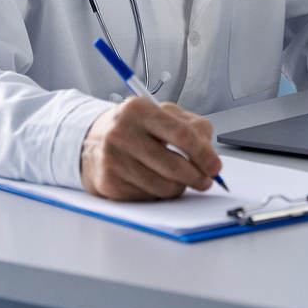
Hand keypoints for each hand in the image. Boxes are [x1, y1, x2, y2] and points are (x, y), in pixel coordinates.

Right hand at [80, 98, 221, 199]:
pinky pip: (148, 197)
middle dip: (196, 177)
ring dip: (179, 187)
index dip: (203, 154)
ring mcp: (113, 159)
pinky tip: (155, 182)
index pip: (181, 134)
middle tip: (205, 181)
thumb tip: (210, 154)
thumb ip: (191, 127)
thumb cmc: (135, 128)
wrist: (92, 141)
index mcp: (139, 110)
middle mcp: (122, 133)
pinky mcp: (109, 182)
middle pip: (174, 165)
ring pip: (163, 186)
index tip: (215, 166)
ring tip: (179, 180)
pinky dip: (159, 193)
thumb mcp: (161, 115)